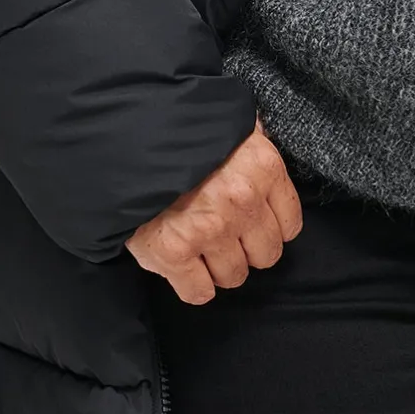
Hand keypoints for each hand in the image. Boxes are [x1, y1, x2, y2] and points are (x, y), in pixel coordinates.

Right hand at [125, 115, 303, 303]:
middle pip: (266, 255)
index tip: (254, 224)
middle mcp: (242, 202)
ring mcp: (209, 230)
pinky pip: (198, 292)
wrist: (124, 134)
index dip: (270, 226)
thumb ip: (252, 139)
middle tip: (226, 237)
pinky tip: (185, 269)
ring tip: (202, 248)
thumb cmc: (180, 126)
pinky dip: (193, 286)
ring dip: (219, 267)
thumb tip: (261, 145)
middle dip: (247, 249)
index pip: (289, 224)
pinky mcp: (174, 253)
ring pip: (234, 276)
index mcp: (263, 168)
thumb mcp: (229, 121)